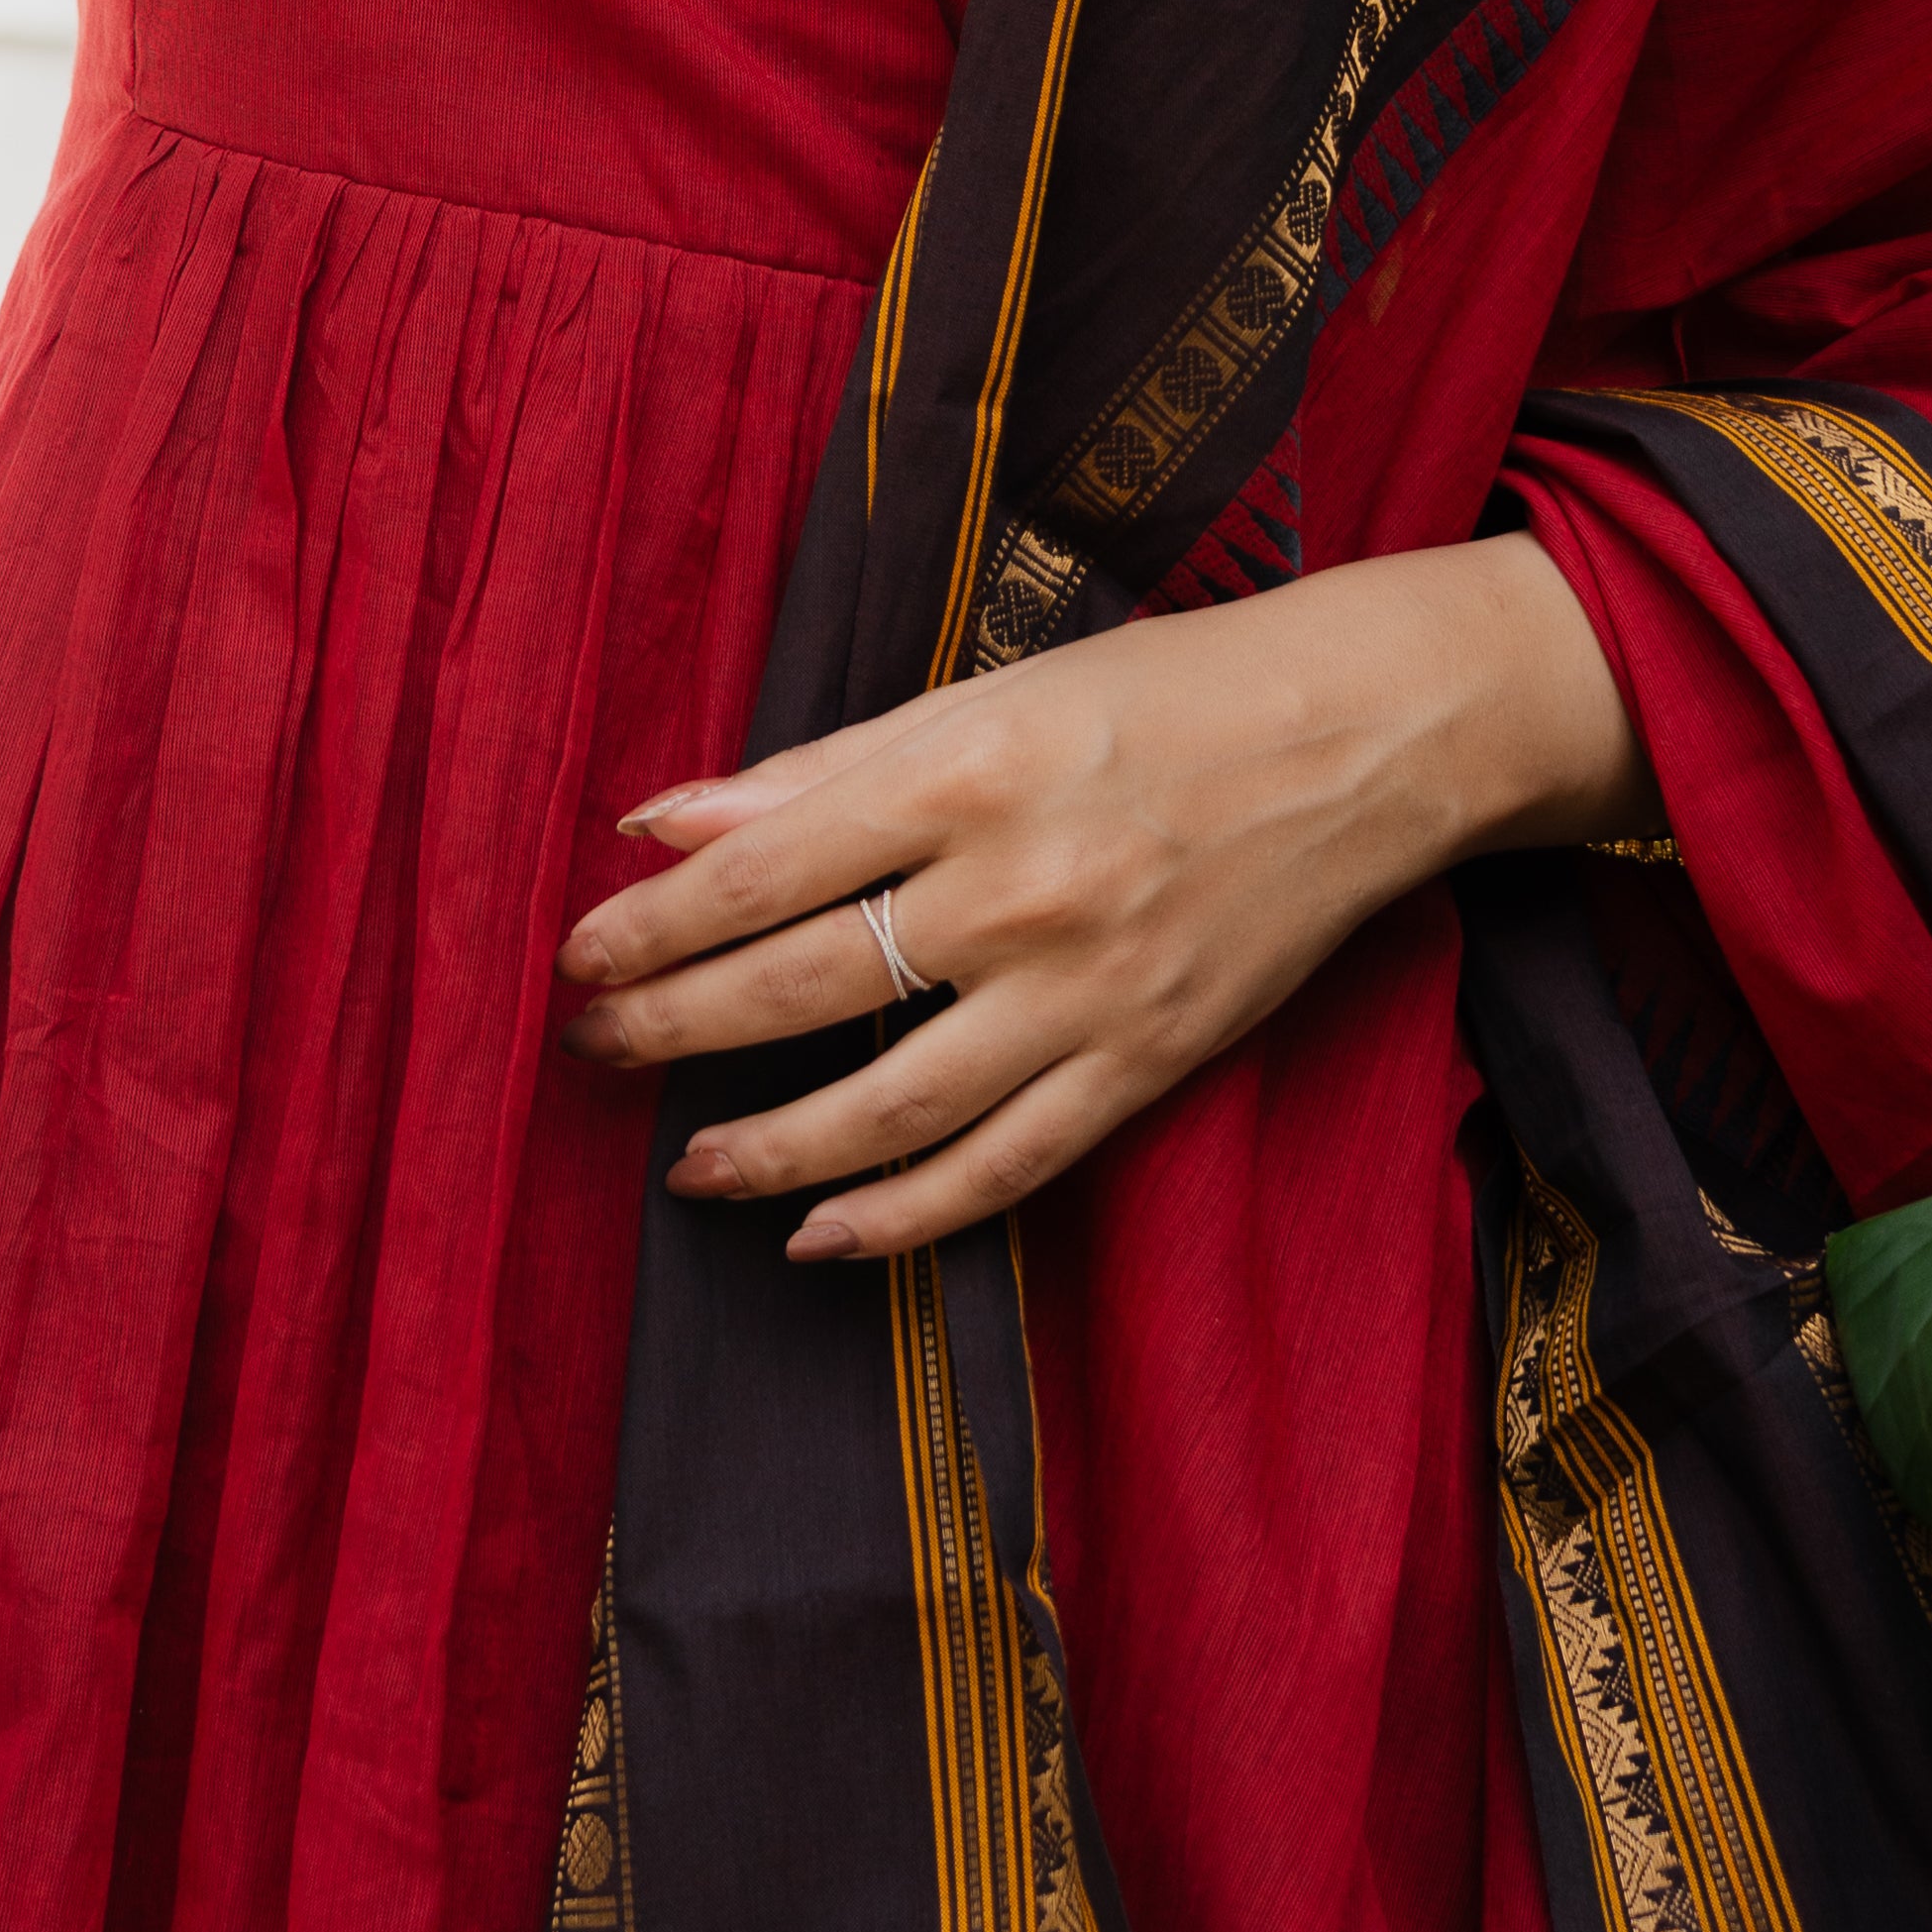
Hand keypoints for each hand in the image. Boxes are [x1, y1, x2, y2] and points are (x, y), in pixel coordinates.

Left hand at [555, 529, 1649, 1265]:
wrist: (1355, 741)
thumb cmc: (1151, 695)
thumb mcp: (981, 697)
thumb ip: (818, 771)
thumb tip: (661, 821)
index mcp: (964, 770)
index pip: (762, 869)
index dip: (652, 924)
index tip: (577, 953)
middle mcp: (1016, 889)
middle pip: (801, 987)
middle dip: (671, 1026)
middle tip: (589, 1049)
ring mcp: (1084, 992)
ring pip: (887, 1108)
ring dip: (763, 1147)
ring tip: (684, 1163)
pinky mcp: (1143, 1066)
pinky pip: (1001, 1169)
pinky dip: (900, 1217)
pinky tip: (817, 1237)